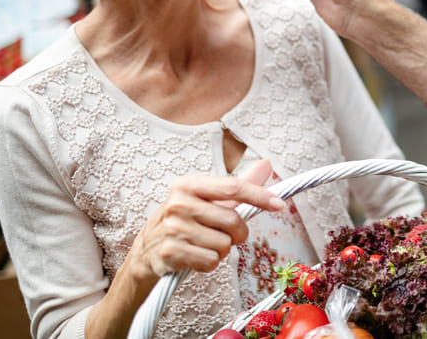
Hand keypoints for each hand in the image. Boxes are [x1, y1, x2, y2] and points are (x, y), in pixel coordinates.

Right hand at [127, 159, 284, 280]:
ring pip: (224, 245)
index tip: (280, 205)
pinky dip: (209, 263)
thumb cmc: (183, 221)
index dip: (260, 196)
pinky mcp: (170, 252)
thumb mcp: (205, 198)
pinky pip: (210, 262)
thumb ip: (237, 185)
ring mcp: (173, 228)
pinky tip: (195, 256)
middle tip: (226, 235)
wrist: (146, 250)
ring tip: (205, 245)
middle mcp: (178, 203)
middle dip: (238, 233)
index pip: (233, 187)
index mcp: (188, 184)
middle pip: (233, 221)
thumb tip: (266, 165)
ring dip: (222, 250)